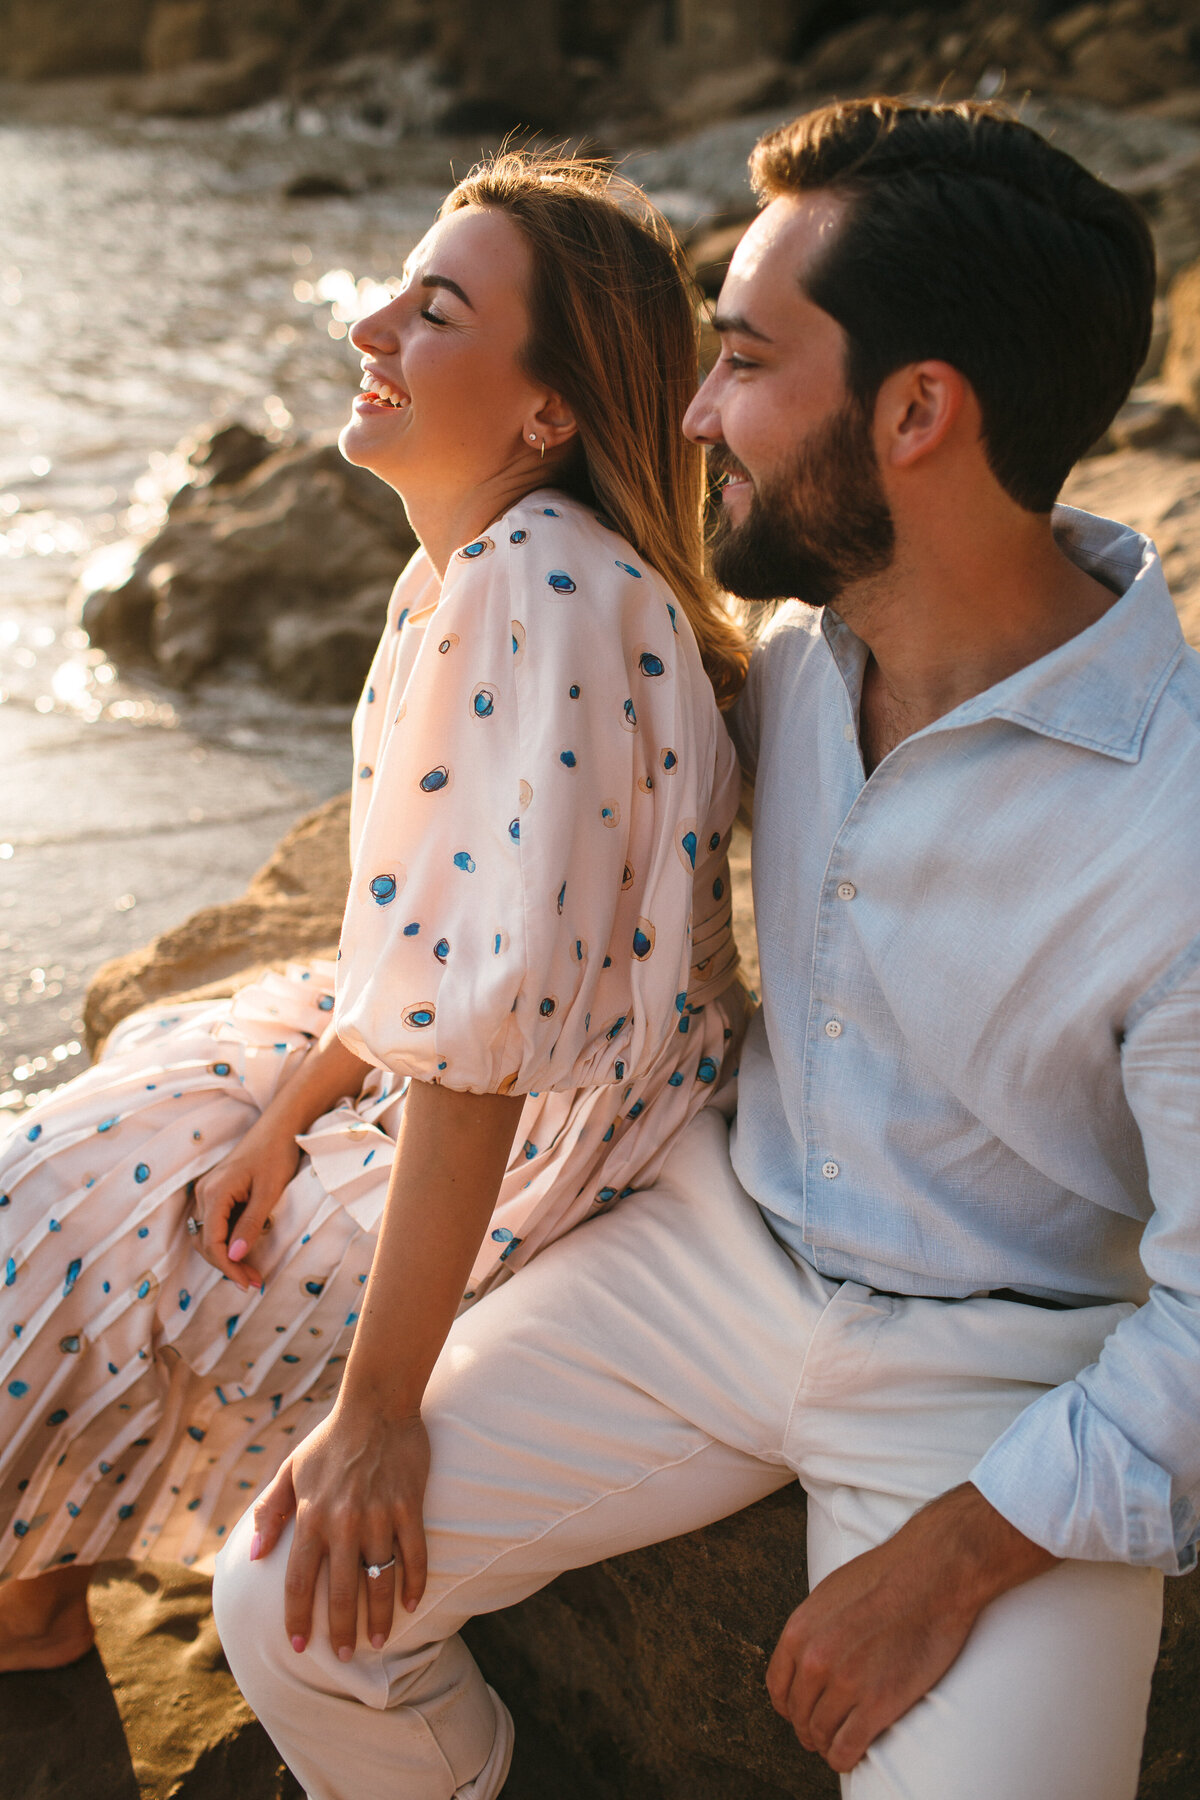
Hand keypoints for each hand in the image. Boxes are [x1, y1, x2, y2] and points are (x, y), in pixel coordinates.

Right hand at [191, 1111, 301, 1290]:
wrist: (279, 1127)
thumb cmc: (277, 1155)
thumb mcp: (268, 1193)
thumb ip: (250, 1224)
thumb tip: (233, 1256)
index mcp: (214, 1193)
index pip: (212, 1243)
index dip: (229, 1268)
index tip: (249, 1283)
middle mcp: (203, 1193)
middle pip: (205, 1242)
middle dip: (227, 1266)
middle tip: (252, 1282)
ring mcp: (207, 1191)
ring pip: (206, 1235)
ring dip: (225, 1256)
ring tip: (249, 1272)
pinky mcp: (215, 1191)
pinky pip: (213, 1224)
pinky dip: (225, 1241)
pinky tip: (244, 1251)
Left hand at [250, 1400, 429, 1658]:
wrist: (376, 1403)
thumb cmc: (329, 1439)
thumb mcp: (290, 1470)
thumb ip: (270, 1512)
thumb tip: (255, 1555)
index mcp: (311, 1516)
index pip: (300, 1581)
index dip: (299, 1617)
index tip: (298, 1645)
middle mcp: (344, 1522)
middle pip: (342, 1590)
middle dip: (341, 1629)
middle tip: (345, 1655)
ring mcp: (379, 1515)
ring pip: (379, 1578)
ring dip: (378, 1615)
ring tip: (377, 1640)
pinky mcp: (408, 1506)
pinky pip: (414, 1554)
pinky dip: (413, 1582)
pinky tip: (410, 1604)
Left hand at [766, 1483, 1056, 1772]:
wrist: (932, 1575)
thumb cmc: (887, 1577)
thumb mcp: (830, 1594)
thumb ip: (813, 1630)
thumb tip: (806, 1659)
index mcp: (799, 1631)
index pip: (777, 1687)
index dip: (789, 1705)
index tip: (803, 1711)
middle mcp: (815, 1660)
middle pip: (799, 1715)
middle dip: (809, 1727)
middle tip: (824, 1730)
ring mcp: (845, 1684)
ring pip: (820, 1736)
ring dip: (827, 1743)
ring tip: (840, 1740)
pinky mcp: (878, 1705)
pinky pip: (846, 1750)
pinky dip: (845, 1757)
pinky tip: (852, 1753)